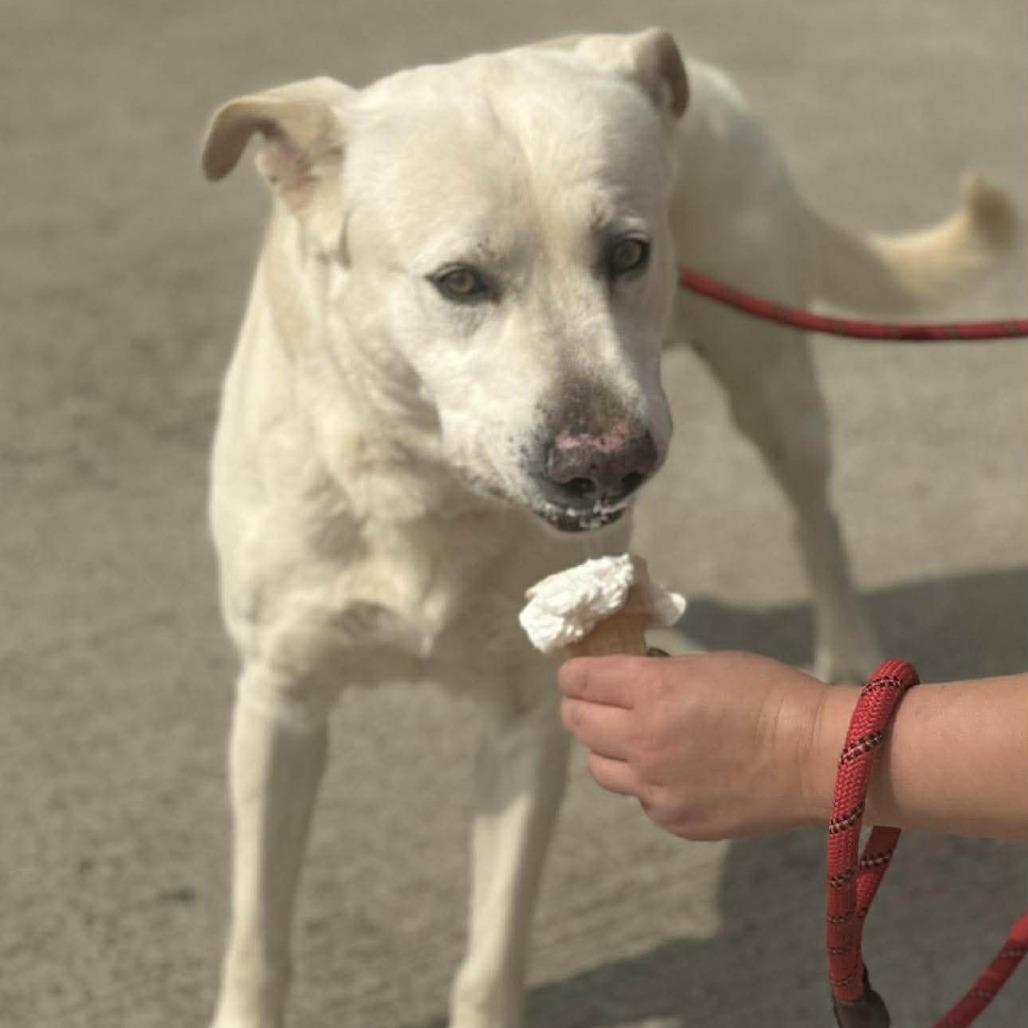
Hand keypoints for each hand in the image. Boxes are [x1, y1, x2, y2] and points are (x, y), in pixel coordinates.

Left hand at [557, 651, 827, 839]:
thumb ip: (657, 673)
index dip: (574, 673)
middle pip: (578, 722)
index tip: (576, 672)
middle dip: (581, 706)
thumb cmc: (770, 695)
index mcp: (651, 692)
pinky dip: (644, 780)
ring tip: (632, 737)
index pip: (580, 680)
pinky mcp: (675, 819)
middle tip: (593, 700)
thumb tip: (625, 676)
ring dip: (606, 746)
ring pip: (599, 765)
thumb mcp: (706, 665)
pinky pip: (638, 796)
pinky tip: (673, 768)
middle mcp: (644, 741)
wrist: (820, 755)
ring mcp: (657, 786)